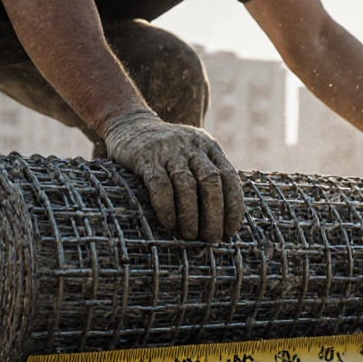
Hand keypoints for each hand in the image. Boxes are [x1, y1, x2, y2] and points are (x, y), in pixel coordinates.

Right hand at [101, 110, 243, 241]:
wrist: (129, 123)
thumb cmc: (165, 152)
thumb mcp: (191, 155)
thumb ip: (205, 177)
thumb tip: (219, 223)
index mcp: (209, 147)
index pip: (229, 178)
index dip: (233, 207)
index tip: (230, 232)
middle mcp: (192, 146)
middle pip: (211, 182)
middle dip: (214, 215)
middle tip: (211, 239)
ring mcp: (168, 150)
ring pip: (187, 184)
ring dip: (191, 215)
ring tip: (190, 236)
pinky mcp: (145, 157)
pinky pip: (159, 184)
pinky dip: (166, 206)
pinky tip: (168, 223)